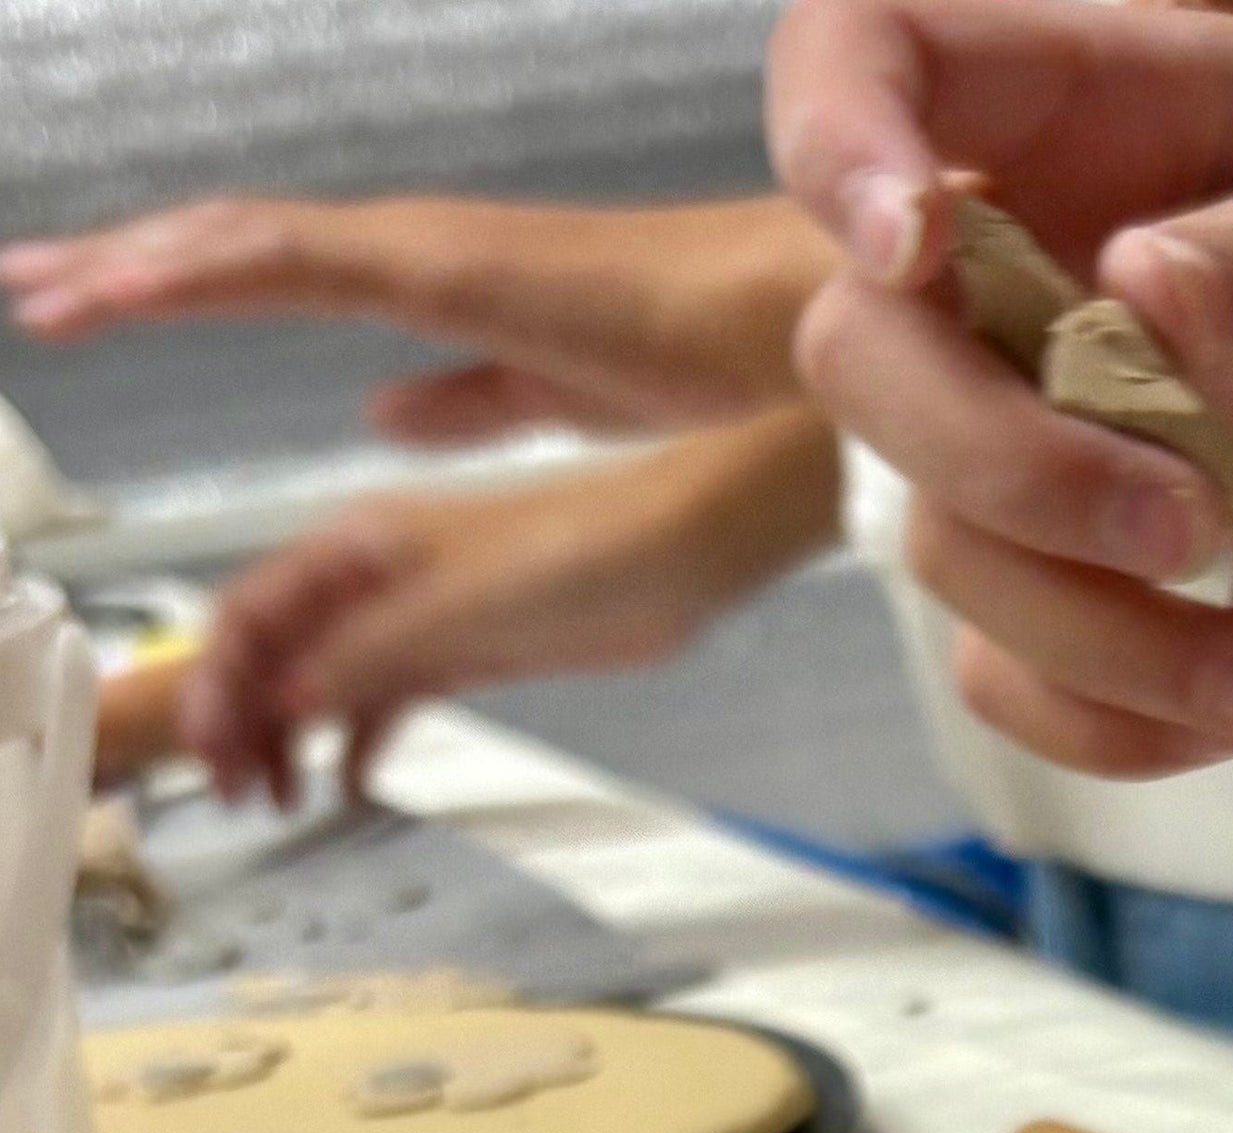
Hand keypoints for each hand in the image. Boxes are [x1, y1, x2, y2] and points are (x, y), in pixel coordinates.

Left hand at [0, 196, 830, 441]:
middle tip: (28, 286)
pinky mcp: (439, 263)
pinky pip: (295, 259)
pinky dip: (206, 270)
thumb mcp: (555, 399)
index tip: (97, 302)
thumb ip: (468, 400)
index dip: (179, 282)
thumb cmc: (704, 361)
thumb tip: (388, 412)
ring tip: (42, 292)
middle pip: (232, 246)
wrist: (779, 332)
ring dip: (132, 267)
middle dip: (120, 267)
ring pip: (238, 242)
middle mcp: (412, 246)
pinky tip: (137, 285)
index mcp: (435, 280)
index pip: (275, 269)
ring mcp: (419, 244)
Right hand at [182, 412, 841, 805]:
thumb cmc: (577, 553)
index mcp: (355, 546)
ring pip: (328, 681)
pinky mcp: (467, 650)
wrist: (672, 557)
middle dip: (243, 721)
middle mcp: (374, 577)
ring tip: (280, 802)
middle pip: (278, 651)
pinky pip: (390, 697)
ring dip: (295, 738)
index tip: (211, 751)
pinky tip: (347, 782)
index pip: (250, 613)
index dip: (218, 685)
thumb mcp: (454, 614)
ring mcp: (419, 616)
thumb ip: (366, 657)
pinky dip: (362, 738)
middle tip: (236, 795)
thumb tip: (285, 700)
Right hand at [769, 0, 1232, 773]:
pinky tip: (1232, 713)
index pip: (853, 59)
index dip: (837, 145)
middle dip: (1010, 472)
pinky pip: (1006, 669)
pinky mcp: (1035, 559)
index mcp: (1031, 99)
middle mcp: (967, 264)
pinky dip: (1108, 721)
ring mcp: (985, 421)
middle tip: (1186, 526)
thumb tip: (1149, 298)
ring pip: (943, 545)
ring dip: (1101, 640)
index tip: (912, 241)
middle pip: (862, 361)